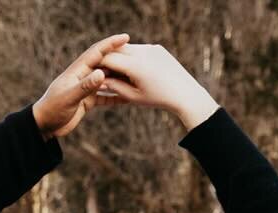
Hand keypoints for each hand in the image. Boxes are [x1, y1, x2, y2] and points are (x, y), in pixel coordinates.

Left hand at [32, 33, 130, 139]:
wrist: (44, 126)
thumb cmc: (53, 109)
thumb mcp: (69, 98)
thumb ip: (85, 86)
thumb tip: (102, 73)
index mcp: (77, 71)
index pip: (97, 52)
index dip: (111, 44)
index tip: (125, 37)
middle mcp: (82, 77)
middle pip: (104, 63)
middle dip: (118, 58)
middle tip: (135, 54)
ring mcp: (85, 89)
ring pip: (106, 80)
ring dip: (119, 77)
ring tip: (134, 75)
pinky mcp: (86, 101)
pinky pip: (104, 96)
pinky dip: (115, 96)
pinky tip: (126, 98)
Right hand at [93, 43, 218, 131]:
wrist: (185, 93)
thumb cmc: (157, 99)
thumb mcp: (133, 97)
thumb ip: (114, 87)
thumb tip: (98, 80)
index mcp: (135, 66)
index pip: (108, 59)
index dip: (98, 66)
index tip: (92, 74)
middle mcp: (143, 52)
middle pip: (116, 50)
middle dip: (107, 60)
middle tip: (100, 72)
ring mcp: (151, 48)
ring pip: (127, 48)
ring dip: (119, 58)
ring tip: (115, 72)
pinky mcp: (157, 48)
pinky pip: (139, 49)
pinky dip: (131, 57)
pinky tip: (131, 70)